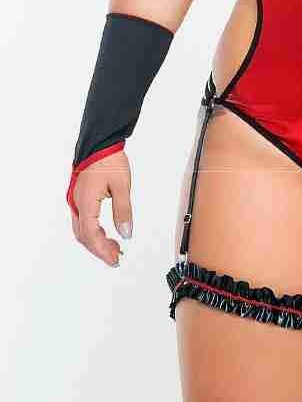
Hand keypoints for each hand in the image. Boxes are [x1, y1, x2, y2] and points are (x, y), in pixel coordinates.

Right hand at [70, 149, 132, 266]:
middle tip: (116, 257)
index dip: (102, 250)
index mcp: (85, 202)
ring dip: (96, 241)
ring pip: (82, 229)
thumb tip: (126, 233)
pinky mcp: (79, 197)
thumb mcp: (122, 185)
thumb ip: (124, 211)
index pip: (91, 234)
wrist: (99, 142)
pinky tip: (105, 233)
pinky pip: (83, 220)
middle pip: (84, 235)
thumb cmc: (109, 159)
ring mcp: (76, 201)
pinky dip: (93, 231)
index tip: (115, 259)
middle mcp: (76, 204)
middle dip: (99, 249)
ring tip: (113, 247)